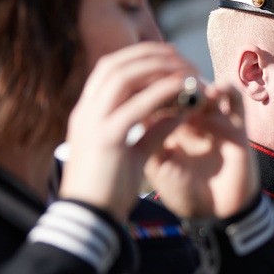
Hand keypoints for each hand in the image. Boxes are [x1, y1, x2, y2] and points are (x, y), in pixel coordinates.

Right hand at [60, 43, 200, 219]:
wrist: (90, 218)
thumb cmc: (110, 189)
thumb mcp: (134, 152)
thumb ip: (153, 131)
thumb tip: (179, 113)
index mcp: (88, 112)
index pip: (109, 69)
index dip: (139, 57)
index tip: (168, 56)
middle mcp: (86, 111)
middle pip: (116, 65)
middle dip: (151, 56)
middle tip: (182, 58)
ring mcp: (93, 121)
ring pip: (124, 77)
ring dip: (159, 69)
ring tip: (187, 71)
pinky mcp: (108, 137)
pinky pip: (138, 105)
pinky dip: (163, 92)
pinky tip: (185, 91)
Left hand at [144, 83, 257, 218]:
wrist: (218, 215)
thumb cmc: (186, 194)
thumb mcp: (157, 166)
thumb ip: (149, 138)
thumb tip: (139, 106)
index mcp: (167, 129)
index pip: (155, 96)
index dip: (147, 85)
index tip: (139, 82)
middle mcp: (190, 121)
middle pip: (180, 87)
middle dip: (170, 79)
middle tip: (164, 77)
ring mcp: (213, 122)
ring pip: (204, 88)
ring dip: (196, 83)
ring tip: (189, 87)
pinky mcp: (237, 127)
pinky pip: (235, 100)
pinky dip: (225, 89)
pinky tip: (213, 92)